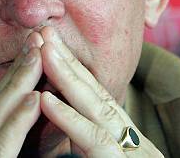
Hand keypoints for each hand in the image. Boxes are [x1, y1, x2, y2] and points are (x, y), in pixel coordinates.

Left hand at [39, 26, 163, 156]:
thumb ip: (85, 144)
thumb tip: (57, 119)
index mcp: (128, 140)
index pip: (98, 96)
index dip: (73, 68)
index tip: (50, 45)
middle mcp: (135, 142)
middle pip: (98, 92)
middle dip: (69, 61)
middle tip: (45, 33)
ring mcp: (134, 154)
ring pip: (97, 108)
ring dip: (67, 78)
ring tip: (44, 52)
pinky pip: (96, 139)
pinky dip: (69, 118)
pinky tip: (46, 100)